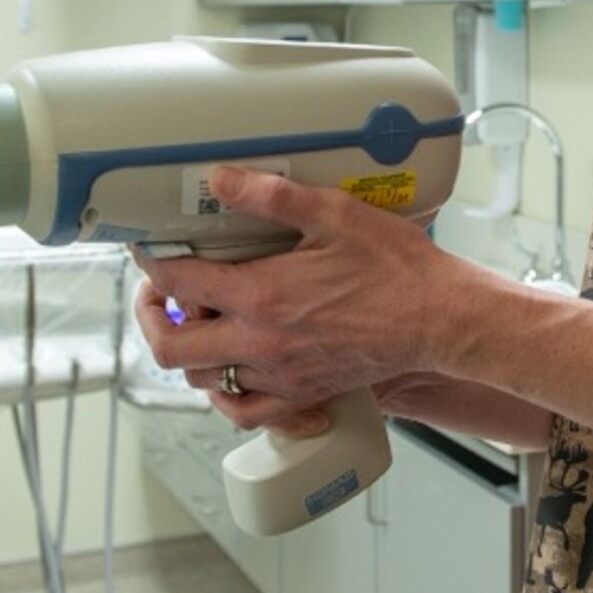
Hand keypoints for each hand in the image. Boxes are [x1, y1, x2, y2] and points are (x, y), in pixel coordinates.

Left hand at [132, 164, 469, 429]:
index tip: (152, 252)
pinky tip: (230, 375)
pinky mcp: (303, 396)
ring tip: (197, 324)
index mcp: (261, 296)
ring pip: (202, 380)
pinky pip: (243, 412)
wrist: (441, 319)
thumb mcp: (336, 214)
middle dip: (150, 317)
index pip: (178, 283)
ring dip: (188, 351)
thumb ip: (272, 196)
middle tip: (157, 294)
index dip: (153, 264)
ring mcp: (280, 376)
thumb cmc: (397, 268)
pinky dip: (224, 397)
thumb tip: (220, 179)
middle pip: (170, 345)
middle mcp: (261, 344)